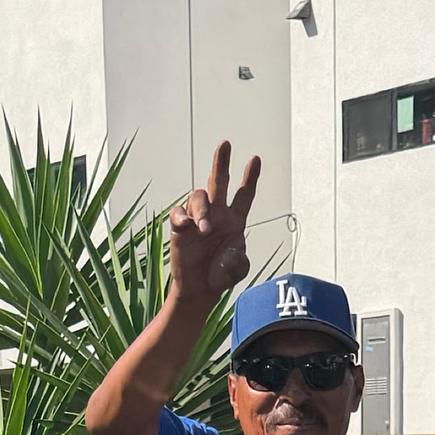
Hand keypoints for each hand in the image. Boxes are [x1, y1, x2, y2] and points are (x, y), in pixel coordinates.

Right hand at [168, 141, 260, 305]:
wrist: (200, 290)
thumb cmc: (220, 276)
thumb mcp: (238, 269)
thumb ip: (240, 258)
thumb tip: (231, 246)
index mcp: (234, 220)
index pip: (244, 195)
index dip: (250, 177)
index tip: (255, 159)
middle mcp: (216, 214)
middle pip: (219, 182)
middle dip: (222, 162)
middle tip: (225, 144)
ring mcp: (197, 219)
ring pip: (199, 197)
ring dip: (202, 210)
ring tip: (204, 229)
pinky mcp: (180, 228)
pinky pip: (178, 214)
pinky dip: (181, 216)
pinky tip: (186, 225)